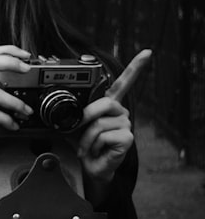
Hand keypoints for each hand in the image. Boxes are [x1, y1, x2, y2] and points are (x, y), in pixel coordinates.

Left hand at [77, 49, 152, 183]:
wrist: (88, 165)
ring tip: (89, 145)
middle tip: (79, 130)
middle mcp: (121, 112)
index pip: (125, 82)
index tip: (147, 53)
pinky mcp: (127, 138)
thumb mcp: (76, 123)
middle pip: (104, 103)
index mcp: (110, 104)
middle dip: (86, 117)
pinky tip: (98, 150)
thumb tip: (71, 109)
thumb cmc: (83, 143)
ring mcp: (126, 124)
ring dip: (87, 137)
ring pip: (99, 123)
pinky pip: (104, 135)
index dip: (136, 67)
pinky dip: (94, 145)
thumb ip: (77, 112)